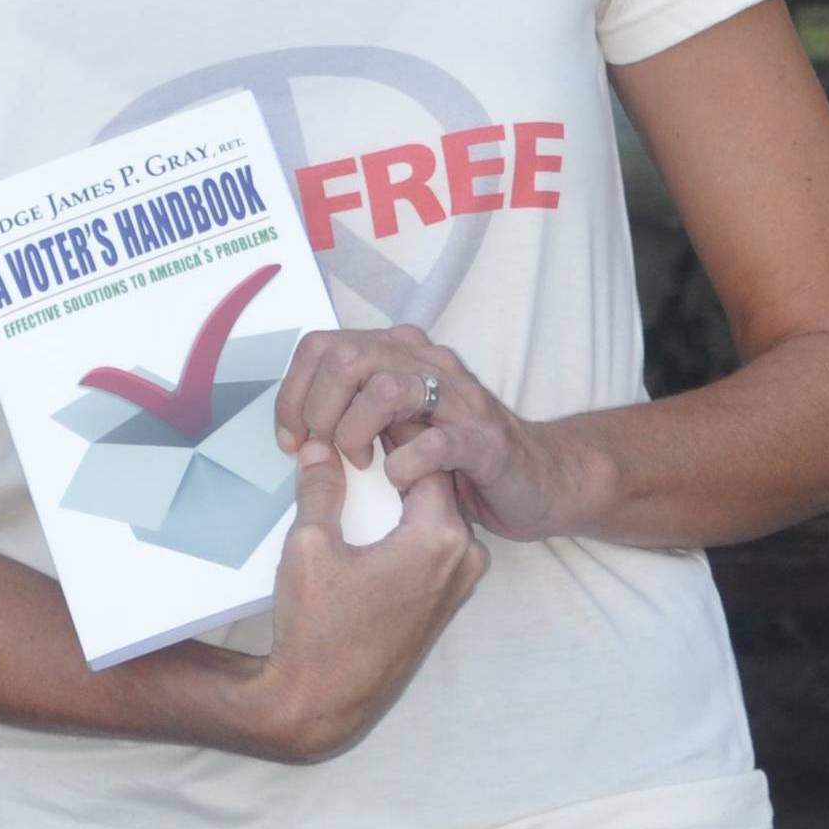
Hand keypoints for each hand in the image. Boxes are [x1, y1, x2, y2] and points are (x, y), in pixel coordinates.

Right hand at [218, 442, 484, 763]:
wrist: (321, 704)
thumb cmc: (317, 629)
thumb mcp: (310, 547)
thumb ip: (321, 489)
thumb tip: (319, 449)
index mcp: (440, 539)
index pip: (426, 457)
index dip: (394, 427)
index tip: (366, 407)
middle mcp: (462, 560)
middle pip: (434, 483)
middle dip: (397, 456)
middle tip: (358, 430)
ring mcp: (456, 585)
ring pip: (433, 513)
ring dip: (402, 490)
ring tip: (359, 468)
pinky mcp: (442, 603)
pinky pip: (431, 543)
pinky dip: (405, 522)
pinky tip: (370, 512)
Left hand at [276, 325, 607, 544]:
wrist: (538, 478)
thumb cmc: (457, 454)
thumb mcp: (396, 423)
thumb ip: (354, 411)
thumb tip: (299, 429)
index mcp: (399, 354)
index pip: (323, 347)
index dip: (293, 393)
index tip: (290, 439)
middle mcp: (427, 363)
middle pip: (347, 358)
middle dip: (318, 411)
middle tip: (321, 451)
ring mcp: (458, 399)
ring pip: (384, 388)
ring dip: (355, 430)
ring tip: (358, 462)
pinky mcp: (482, 440)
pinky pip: (432, 443)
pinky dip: (404, 465)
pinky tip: (397, 481)